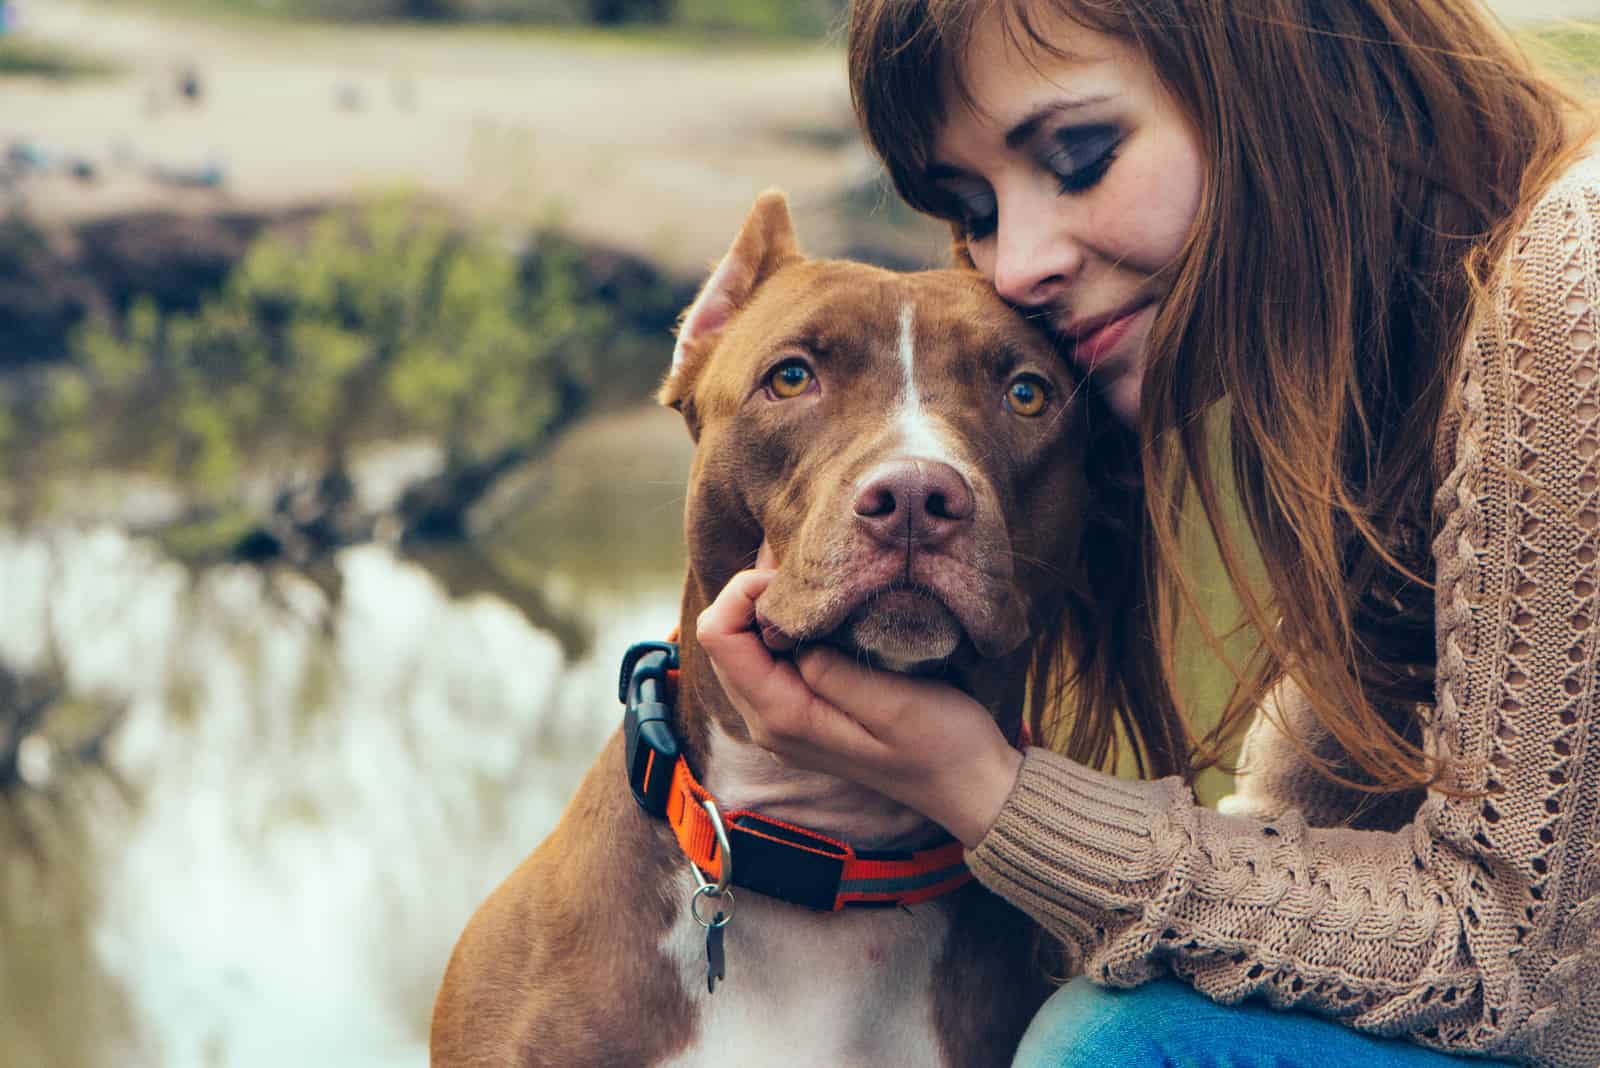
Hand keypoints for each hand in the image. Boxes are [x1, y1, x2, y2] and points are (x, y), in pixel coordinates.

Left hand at [695, 560, 1023, 847]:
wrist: (968, 786)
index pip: (719, 637)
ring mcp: (781, 721)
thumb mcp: (893, 703)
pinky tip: (822, 607)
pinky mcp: (800, 714)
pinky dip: (784, 626)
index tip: (799, 578)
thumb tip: (789, 629)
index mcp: (783, 717)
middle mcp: (769, 722)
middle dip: (753, 594)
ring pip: (742, 647)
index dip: (744, 592)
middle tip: (808, 568)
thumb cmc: (941, 744)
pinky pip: (767, 660)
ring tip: (815, 580)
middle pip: (722, 638)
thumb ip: (831, 669)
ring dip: (768, 609)